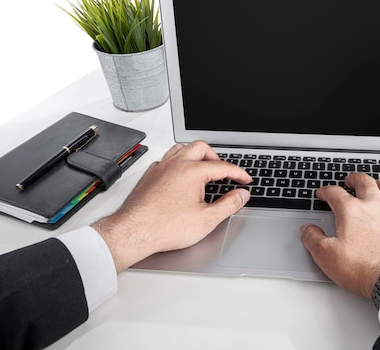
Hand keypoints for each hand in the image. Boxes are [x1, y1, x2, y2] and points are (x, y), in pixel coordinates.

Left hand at [91, 141, 251, 272]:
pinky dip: (178, 162)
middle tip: (224, 171)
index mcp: (192, 171)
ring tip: (204, 168)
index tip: (244, 180)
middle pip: (201, 148)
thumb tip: (241, 195)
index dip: (238, 173)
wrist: (134, 232)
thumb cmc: (164, 226)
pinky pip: (166, 159)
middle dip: (216, 157)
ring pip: (181, 148)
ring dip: (195, 155)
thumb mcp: (207, 219)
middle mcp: (176, 164)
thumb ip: (229, 204)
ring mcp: (160, 168)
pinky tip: (180, 175)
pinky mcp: (149, 175)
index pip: (222, 166)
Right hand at [299, 173, 379, 299]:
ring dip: (378, 183)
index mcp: (351, 211)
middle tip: (350, 180)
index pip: (335, 193)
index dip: (326, 191)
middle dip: (354, 179)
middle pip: (363, 183)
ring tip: (373, 183)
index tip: (323, 193)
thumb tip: (307, 230)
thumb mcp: (327, 256)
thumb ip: (313, 239)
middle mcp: (373, 206)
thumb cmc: (365, 267)